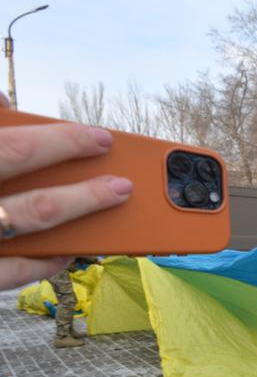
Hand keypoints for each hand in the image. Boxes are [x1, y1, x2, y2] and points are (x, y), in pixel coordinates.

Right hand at [0, 92, 132, 289]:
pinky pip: (7, 274)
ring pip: (27, 231)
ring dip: (77, 218)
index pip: (15, 151)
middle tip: (124, 183)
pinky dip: (43, 262)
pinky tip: (69, 250)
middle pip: (34, 202)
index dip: (62, 143)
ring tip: (111, 200)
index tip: (100, 138)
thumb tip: (2, 103)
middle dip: (86, 192)